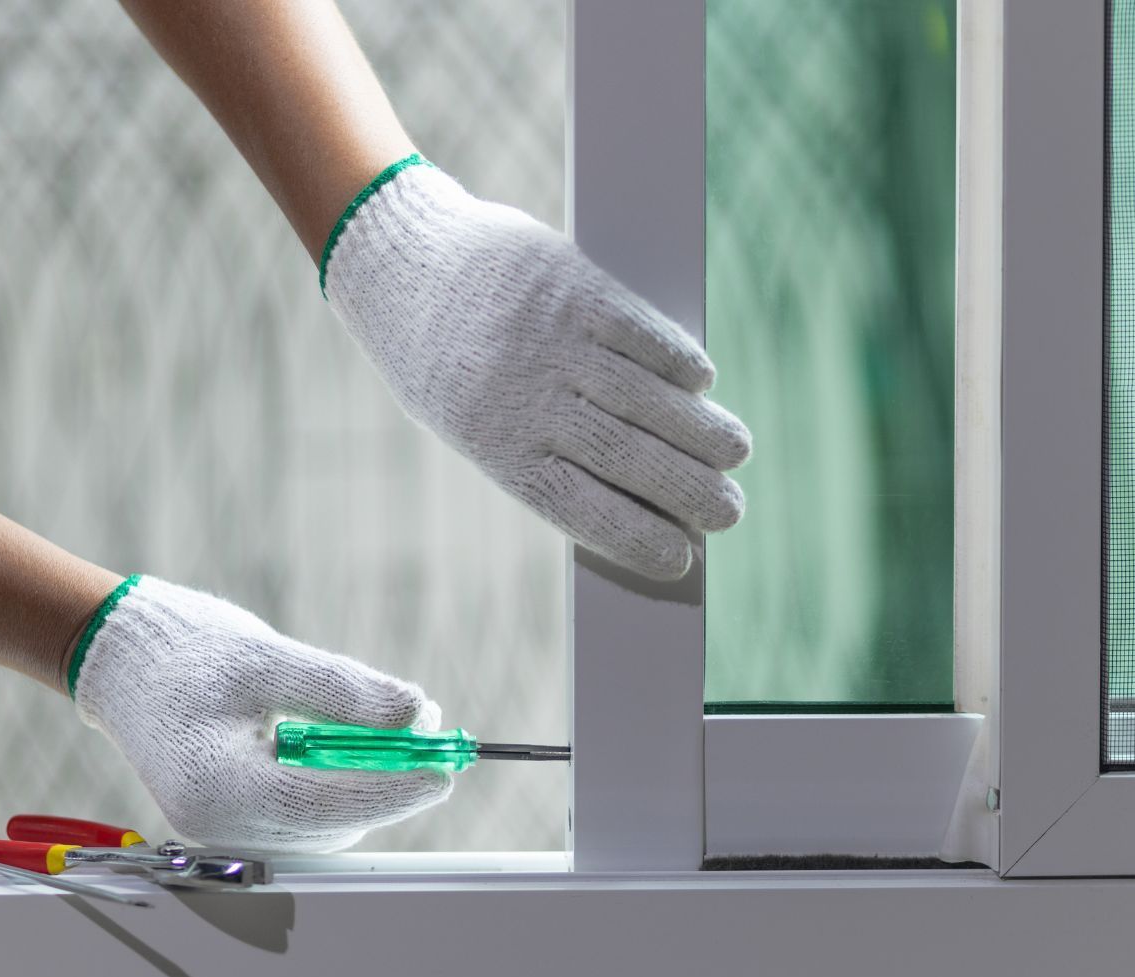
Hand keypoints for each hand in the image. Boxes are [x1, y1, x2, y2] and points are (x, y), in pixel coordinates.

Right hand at [69, 575, 450, 851]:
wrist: (120, 660)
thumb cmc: (184, 653)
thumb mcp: (270, 659)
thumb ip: (345, 692)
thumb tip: (417, 714)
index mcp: (220, 789)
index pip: (330, 806)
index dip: (395, 788)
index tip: (445, 767)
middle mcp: (219, 825)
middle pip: (332, 823)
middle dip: (387, 782)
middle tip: (429, 734)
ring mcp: (223, 829)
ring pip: (323, 825)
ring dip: (363, 783)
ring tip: (387, 729)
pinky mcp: (231, 818)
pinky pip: (302, 816)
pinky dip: (334, 784)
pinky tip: (341, 743)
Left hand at [324, 158, 752, 580]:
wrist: (398, 261)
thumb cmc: (442, 357)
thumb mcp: (468, 419)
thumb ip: (539, 452)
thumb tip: (631, 495)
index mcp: (496, 446)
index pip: (582, 509)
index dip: (638, 538)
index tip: (684, 558)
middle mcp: (527, 398)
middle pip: (626, 459)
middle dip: (689, 491)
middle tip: (731, 512)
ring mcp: (552, 340)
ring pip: (645, 398)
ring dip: (700, 431)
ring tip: (737, 453)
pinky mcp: (571, 286)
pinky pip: (638, 333)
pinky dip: (676, 361)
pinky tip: (702, 382)